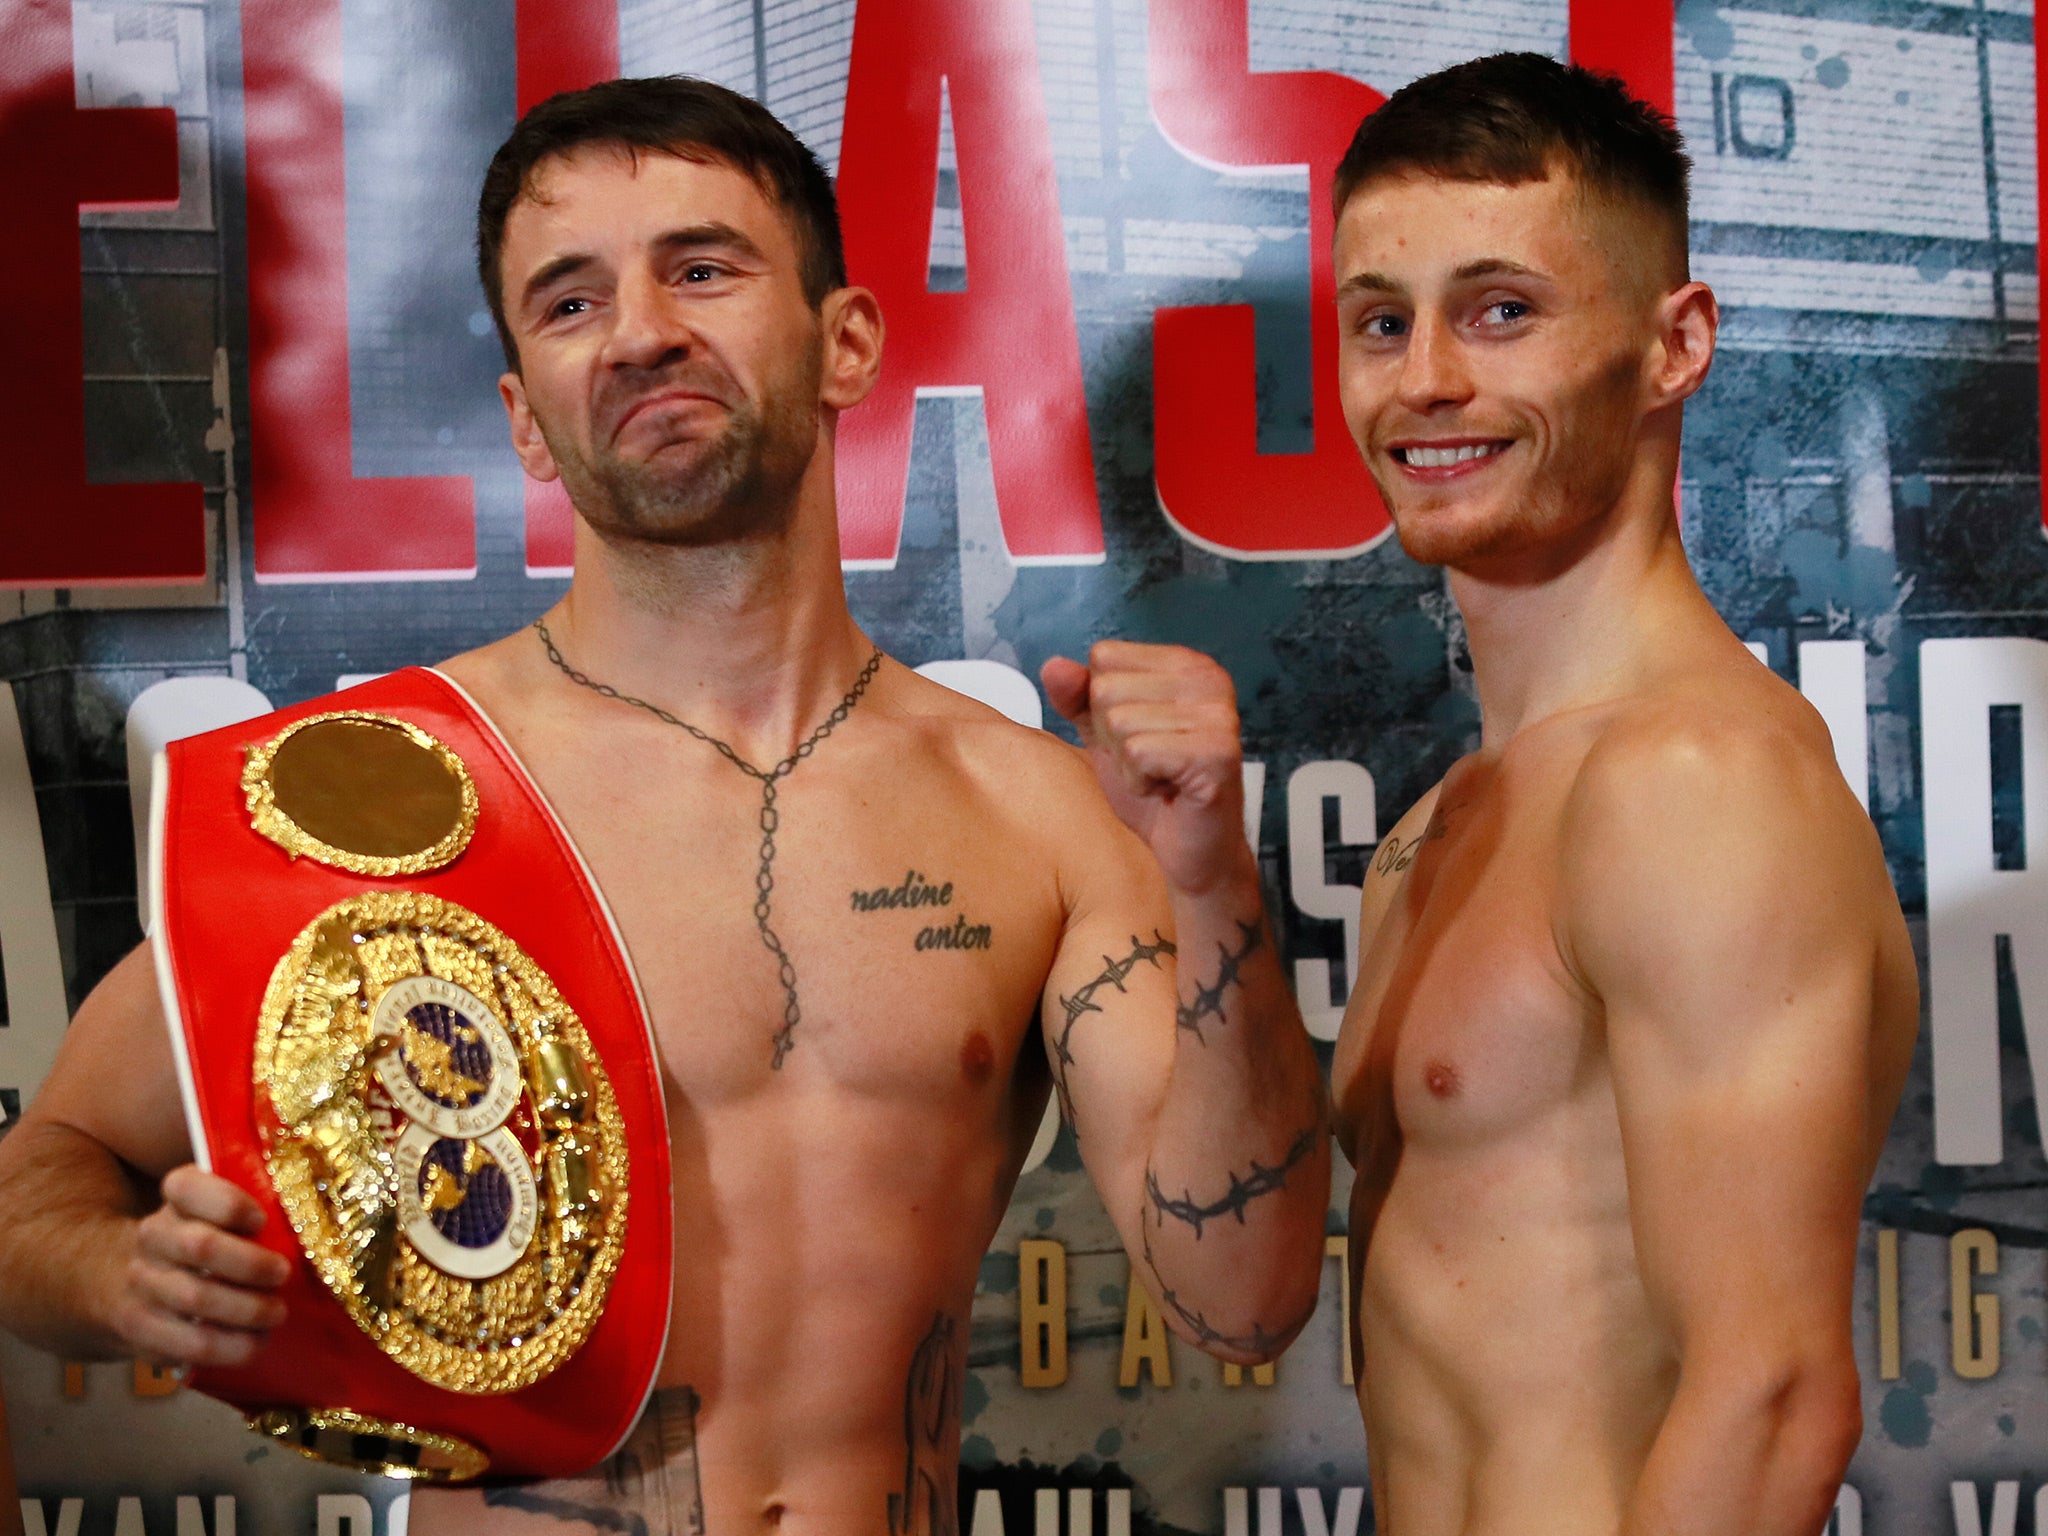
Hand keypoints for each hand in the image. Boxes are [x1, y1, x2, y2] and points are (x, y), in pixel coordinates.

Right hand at [105, 1165, 288, 1369]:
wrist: (135, 1282)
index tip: (262, 1220)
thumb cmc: (211, 1238)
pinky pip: (189, 1342)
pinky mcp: (140, 1327)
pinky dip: (231, 1346)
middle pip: (200, 1245)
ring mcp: (141, 1282)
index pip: (187, 1186)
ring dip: (247, 1310)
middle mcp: (152, 1234)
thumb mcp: (224, 1212)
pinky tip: (256, 1343)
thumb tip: (312, 1221)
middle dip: (250, 1264)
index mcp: (177, 1196)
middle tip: (282, 1274)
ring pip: (196, 1298)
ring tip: (277, 1312)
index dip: (229, 1203)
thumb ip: (259, 1205)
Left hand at [1042, 641, 1253, 895]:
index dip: (1104, 707)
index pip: (1104, 657)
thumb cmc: (1152, 789)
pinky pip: (1139, 752)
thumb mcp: (1102, 735)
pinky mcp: (1216, 752)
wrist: (1187, 852)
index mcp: (1186, 662)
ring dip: (1128, 764)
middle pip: (1107, 689)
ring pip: (1120, 722)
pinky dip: (1140, 783)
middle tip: (1150, 763)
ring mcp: (1217, 713)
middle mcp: (1208, 678)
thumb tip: (1054, 666)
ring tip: (1160, 777)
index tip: (1138, 737)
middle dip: (1114, 738)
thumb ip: (1077, 697)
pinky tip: (1167, 791)